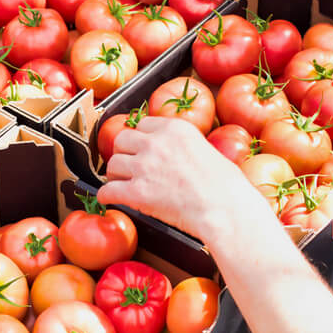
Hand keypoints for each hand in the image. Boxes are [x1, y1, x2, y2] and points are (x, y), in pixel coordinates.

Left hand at [96, 116, 271, 242]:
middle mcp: (156, 143)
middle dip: (124, 153)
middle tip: (128, 165)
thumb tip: (175, 152)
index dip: (140, 138)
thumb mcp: (206, 148)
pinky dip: (106, 196)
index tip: (140, 148)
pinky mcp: (137, 192)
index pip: (143, 123)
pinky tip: (109, 199)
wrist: (224, 209)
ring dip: (115, 174)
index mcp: (175, 128)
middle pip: (122, 140)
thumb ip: (183, 145)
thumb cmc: (226, 185)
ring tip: (122, 183)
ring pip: (112, 164)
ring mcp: (144, 166)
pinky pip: (108, 190)